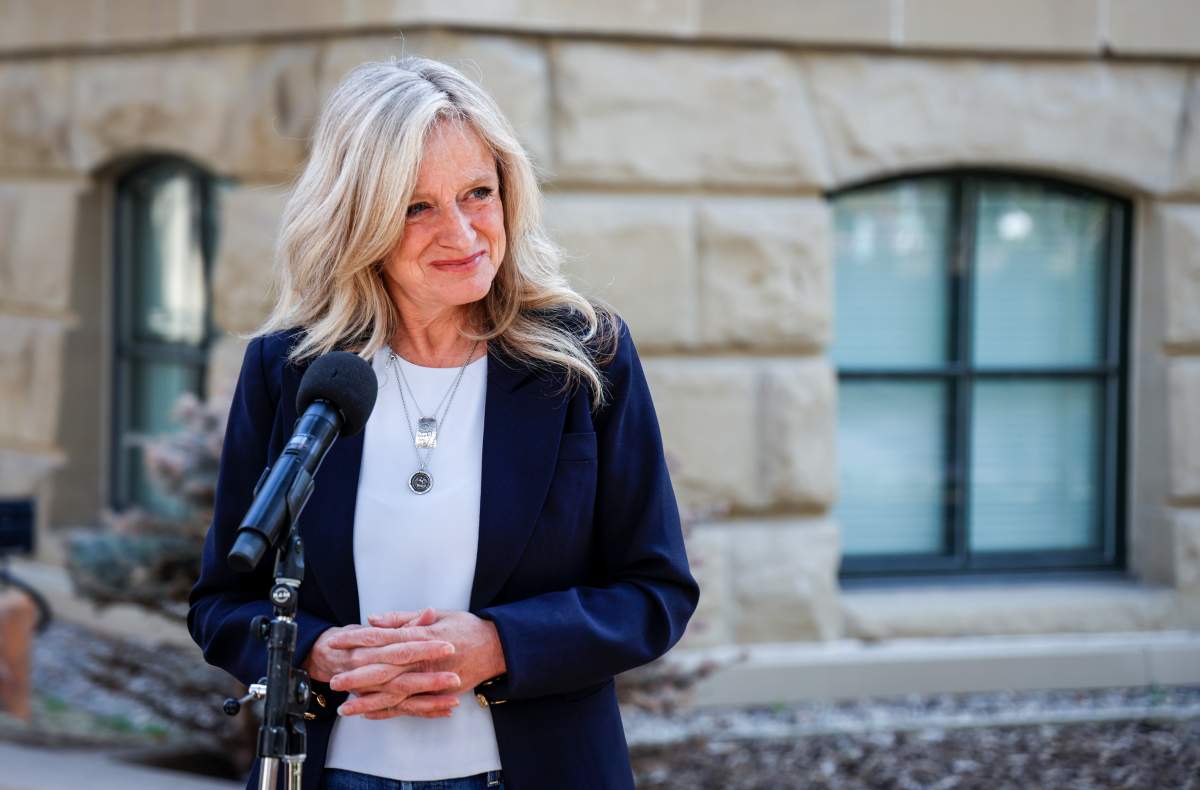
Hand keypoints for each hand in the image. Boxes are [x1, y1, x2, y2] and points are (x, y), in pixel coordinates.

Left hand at [324, 609, 506, 719]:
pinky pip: (409, 707)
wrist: (495, 647)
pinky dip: (389, 712)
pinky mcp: (437, 694)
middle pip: (385, 670)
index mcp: (422, 636)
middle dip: (357, 677)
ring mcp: (431, 680)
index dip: (358, 641)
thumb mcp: (438, 614)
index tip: (336, 642)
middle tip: (334, 681)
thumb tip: (373, 620)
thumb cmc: (465, 627)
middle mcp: (424, 660)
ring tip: (346, 707)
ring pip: (394, 694)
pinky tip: (370, 715)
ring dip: (368, 701)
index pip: (383, 639)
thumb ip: (403, 619)